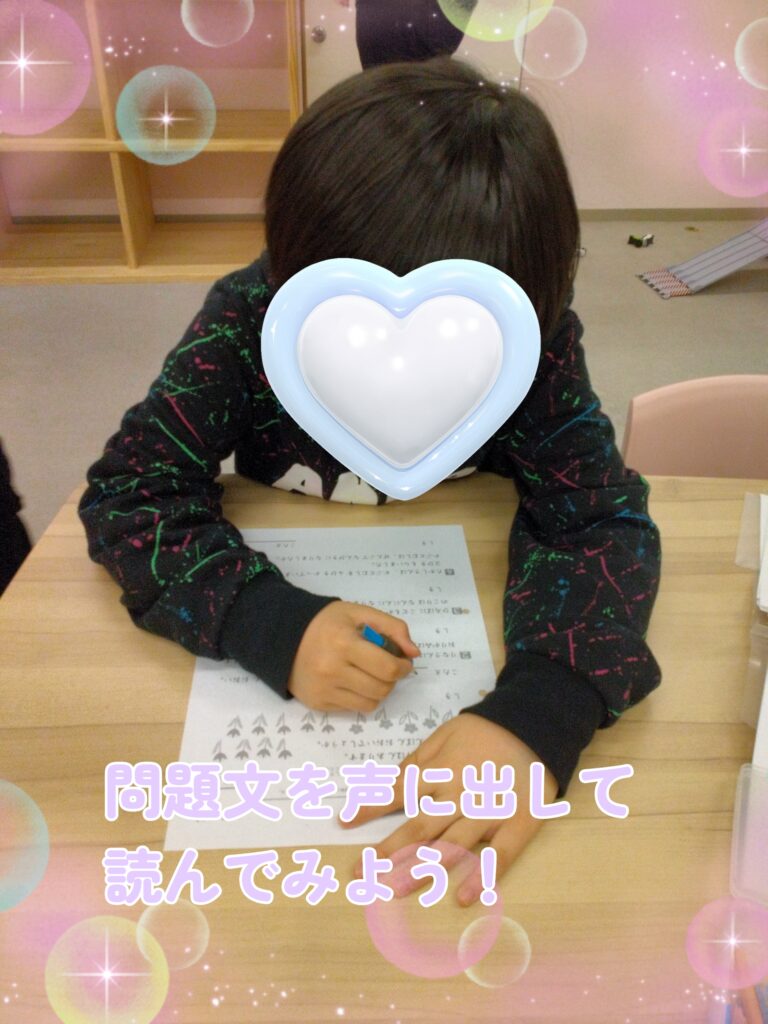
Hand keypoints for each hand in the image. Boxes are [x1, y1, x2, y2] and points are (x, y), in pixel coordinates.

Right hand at [288, 601, 419, 712]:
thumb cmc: (326, 623)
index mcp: (344, 643)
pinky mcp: (318, 704)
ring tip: (370, 674)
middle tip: (386, 666)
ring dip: (379, 690)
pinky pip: (354, 709)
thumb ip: (392, 627)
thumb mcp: (359, 613)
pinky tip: (353, 681)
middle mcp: (332, 670)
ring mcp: (324, 690)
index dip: (403, 667)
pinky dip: (361, 697)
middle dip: (392, 679)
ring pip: (371, 703)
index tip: (403, 661)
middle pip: (382, 688)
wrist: (284, 636)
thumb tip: (414, 653)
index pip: (388, 668)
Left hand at [341, 713, 556, 904]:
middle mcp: (459, 794)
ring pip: (452, 846)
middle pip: (419, 828)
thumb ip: (417, 763)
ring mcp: (489, 810)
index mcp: (439, 770)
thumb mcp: (443, 736)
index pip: (398, 792)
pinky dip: (482, 877)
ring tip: (395, 891)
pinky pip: (500, 855)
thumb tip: (388, 785)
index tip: (344, 823)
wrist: (535, 724)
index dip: (370, 808)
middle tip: (361, 877)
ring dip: (422, 870)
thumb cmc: (483, 731)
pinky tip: (463, 898)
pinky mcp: (519, 823)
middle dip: (388, 853)